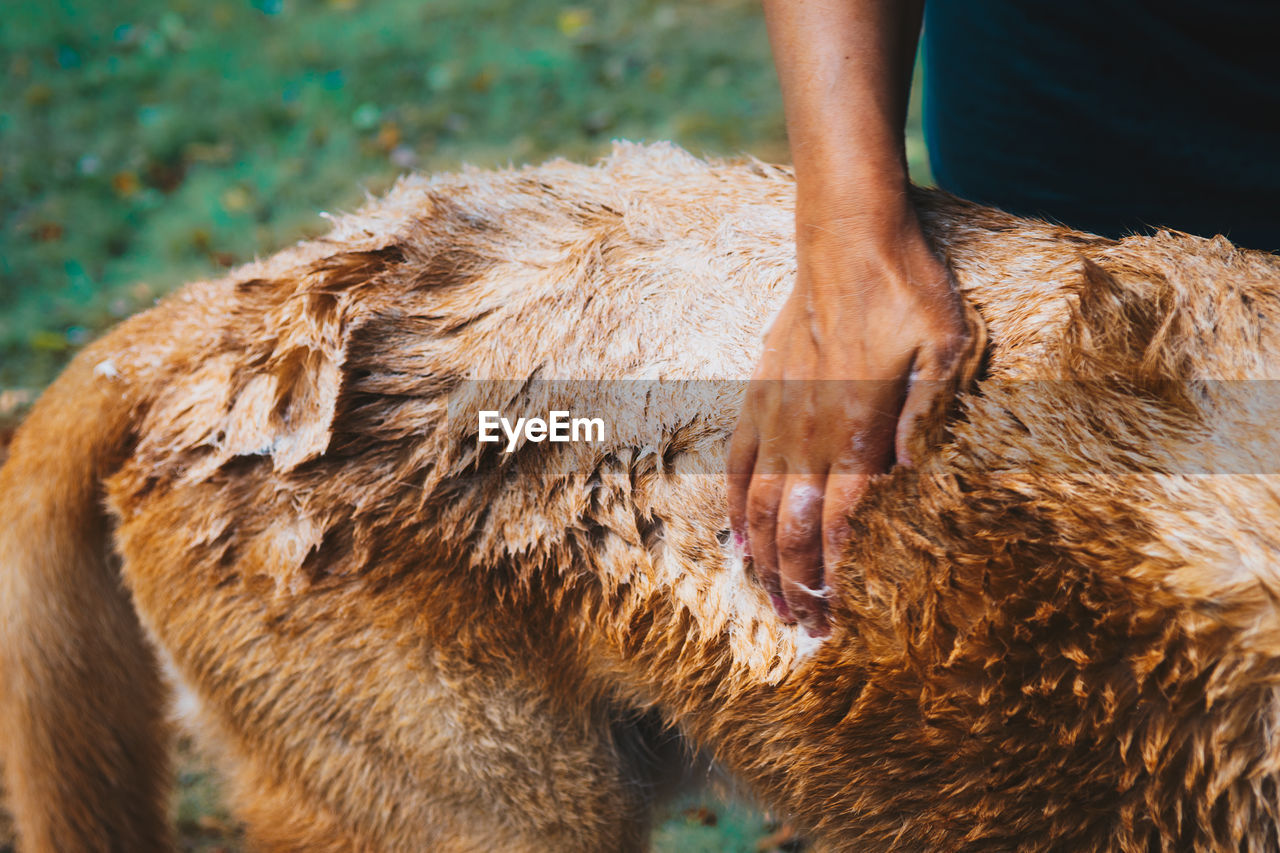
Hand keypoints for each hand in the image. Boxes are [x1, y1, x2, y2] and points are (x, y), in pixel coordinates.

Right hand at [728, 207, 973, 634]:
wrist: (846, 237)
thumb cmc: (906, 290)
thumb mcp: (945, 344)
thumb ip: (927, 412)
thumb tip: (912, 476)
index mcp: (855, 428)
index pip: (839, 526)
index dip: (835, 580)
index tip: (837, 620)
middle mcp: (807, 432)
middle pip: (792, 529)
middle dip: (798, 587)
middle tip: (806, 630)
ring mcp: (776, 416)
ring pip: (760, 508)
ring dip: (764, 562)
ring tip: (772, 604)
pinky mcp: (759, 397)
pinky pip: (739, 466)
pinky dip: (736, 509)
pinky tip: (737, 541)